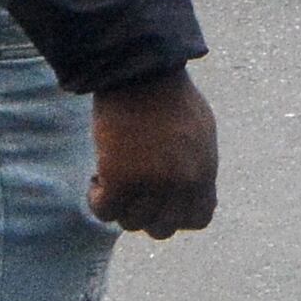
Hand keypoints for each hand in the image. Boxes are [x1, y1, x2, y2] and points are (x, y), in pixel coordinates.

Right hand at [88, 72, 220, 234]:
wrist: (141, 73)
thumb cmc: (169, 95)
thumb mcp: (199, 133)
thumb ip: (196, 165)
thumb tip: (187, 189)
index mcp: (204, 173)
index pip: (198, 219)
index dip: (176, 214)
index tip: (160, 199)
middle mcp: (181, 185)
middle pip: (162, 228)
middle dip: (145, 214)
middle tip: (132, 191)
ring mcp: (151, 185)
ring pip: (131, 223)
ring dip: (119, 206)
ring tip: (113, 178)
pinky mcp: (119, 179)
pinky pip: (105, 211)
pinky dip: (97, 200)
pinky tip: (97, 178)